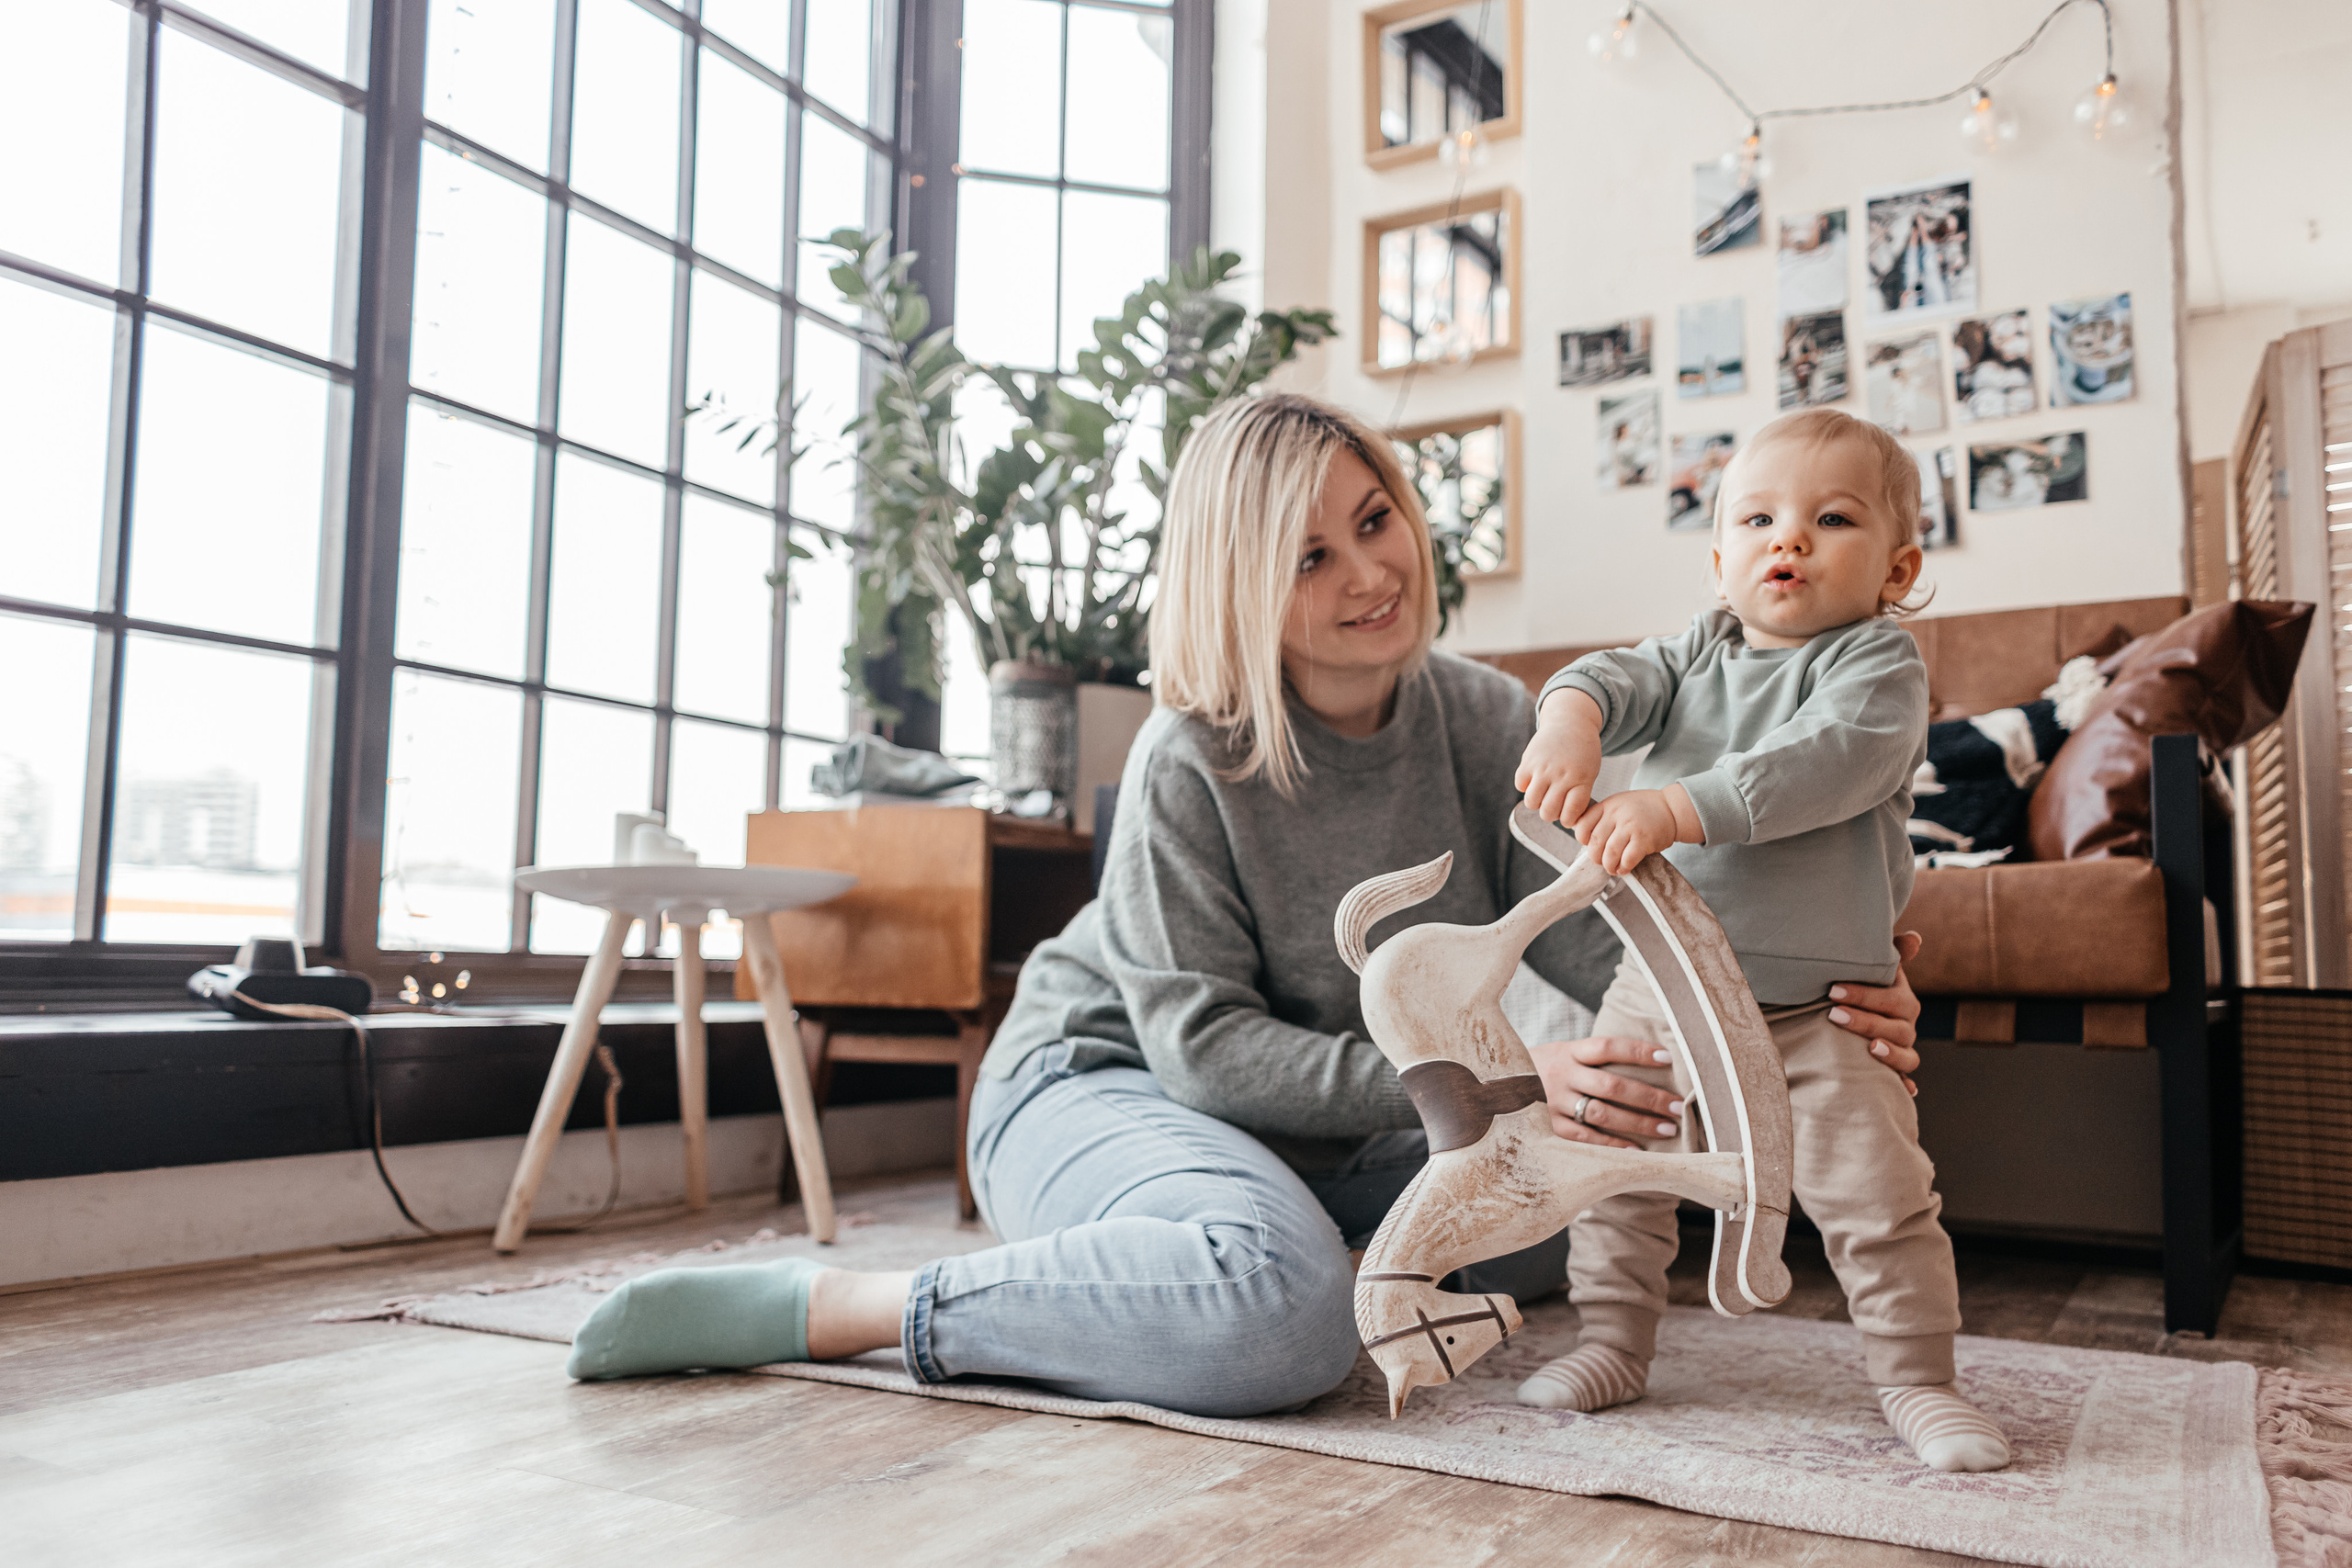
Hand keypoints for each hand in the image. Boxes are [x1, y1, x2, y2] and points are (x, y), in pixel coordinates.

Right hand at [1516, 689, 1603, 823]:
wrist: (1571, 722)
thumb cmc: (1583, 753)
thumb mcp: (1589, 773)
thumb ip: (1578, 795)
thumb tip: (1565, 821)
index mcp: (1581, 780)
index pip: (1570, 814)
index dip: (1567, 820)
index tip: (1567, 815)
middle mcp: (1561, 775)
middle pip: (1548, 812)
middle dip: (1550, 814)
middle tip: (1554, 804)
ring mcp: (1543, 767)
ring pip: (1531, 802)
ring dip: (1536, 802)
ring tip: (1543, 794)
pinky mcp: (1528, 760)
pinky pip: (1520, 785)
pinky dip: (1526, 786)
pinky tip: (1535, 779)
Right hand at [1526, 1035, 1683, 1149]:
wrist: (1491, 1087)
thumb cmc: (1542, 1070)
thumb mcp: (1560, 1053)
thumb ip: (1591, 1058)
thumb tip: (1648, 1061)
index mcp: (1567, 1051)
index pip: (1608, 1047)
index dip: (1638, 1051)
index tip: (1668, 1058)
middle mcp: (1560, 1075)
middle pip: (1612, 1085)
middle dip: (1649, 1097)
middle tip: (1677, 1106)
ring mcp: (1552, 1103)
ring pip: (1603, 1114)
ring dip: (1639, 1123)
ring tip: (1666, 1129)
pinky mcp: (1547, 1128)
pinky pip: (1585, 1138)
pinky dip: (1613, 1145)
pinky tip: (1636, 1150)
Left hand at [1570, 788, 1687, 874]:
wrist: (1671, 808)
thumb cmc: (1643, 809)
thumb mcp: (1619, 804)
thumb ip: (1603, 817)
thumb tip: (1586, 839)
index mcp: (1608, 805)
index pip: (1583, 825)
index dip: (1582, 840)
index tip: (1589, 845)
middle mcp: (1617, 814)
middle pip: (1595, 842)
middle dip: (1596, 857)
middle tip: (1602, 862)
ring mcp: (1631, 826)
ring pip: (1610, 853)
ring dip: (1609, 865)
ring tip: (1612, 868)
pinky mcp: (1644, 839)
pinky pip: (1627, 859)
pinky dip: (1623, 867)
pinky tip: (1624, 868)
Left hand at [1827, 930, 1924, 1096]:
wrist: (1851, 1008)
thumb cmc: (1860, 985)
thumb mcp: (1873, 968)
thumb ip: (1891, 952)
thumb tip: (1914, 938)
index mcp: (1902, 1001)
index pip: (1892, 999)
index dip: (1865, 996)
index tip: (1833, 991)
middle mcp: (1906, 1026)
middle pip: (1896, 1028)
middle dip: (1865, 1021)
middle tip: (1834, 1014)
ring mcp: (1903, 1049)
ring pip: (1907, 1056)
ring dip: (1890, 1054)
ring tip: (1870, 1048)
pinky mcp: (1895, 1069)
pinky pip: (1905, 1080)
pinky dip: (1905, 1085)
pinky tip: (1903, 1090)